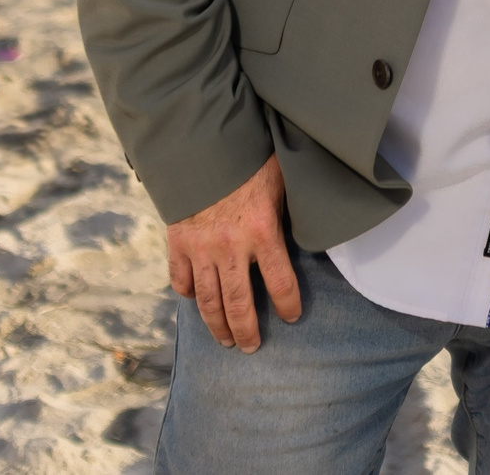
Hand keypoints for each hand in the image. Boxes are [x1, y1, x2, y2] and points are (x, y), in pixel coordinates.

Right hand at [167, 155, 300, 352]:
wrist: (201, 141)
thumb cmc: (250, 157)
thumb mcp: (281, 180)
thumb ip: (290, 209)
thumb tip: (311, 225)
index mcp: (262, 231)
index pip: (281, 283)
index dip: (288, 305)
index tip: (292, 317)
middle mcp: (230, 247)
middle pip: (239, 305)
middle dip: (247, 331)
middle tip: (252, 347)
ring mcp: (201, 247)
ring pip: (209, 301)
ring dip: (217, 325)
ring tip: (225, 340)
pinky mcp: (178, 242)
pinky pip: (181, 279)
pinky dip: (187, 293)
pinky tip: (195, 300)